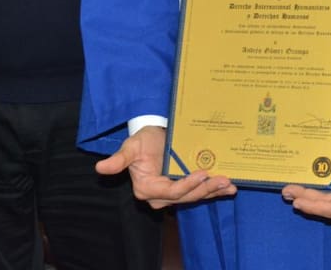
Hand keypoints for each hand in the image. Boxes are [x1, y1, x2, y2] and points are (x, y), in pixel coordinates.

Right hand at [94, 126, 235, 209]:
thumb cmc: (142, 139)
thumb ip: (119, 159)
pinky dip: (215, 190)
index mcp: (147, 188)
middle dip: (205, 189)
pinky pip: (200, 192)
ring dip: (213, 192)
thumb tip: (100, 168)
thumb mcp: (131, 146)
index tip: (202, 173)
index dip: (186, 186)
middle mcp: (161, 195)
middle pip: (185, 196)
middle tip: (223, 179)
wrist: (152, 134)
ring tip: (229, 185)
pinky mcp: (185, 187)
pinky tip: (230, 188)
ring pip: (195, 196)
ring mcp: (174, 192)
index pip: (170, 191)